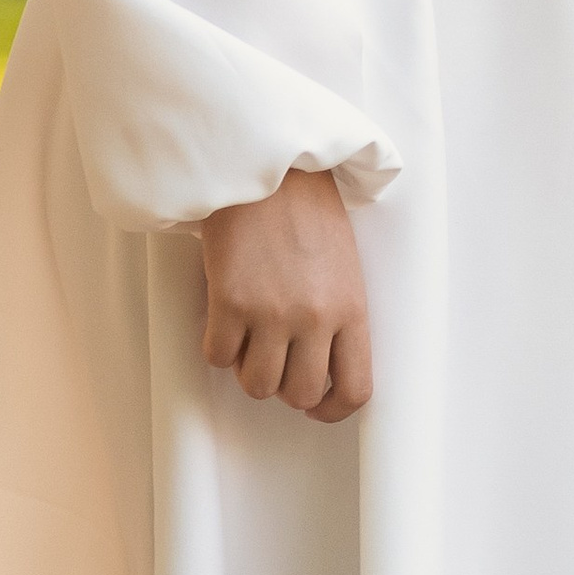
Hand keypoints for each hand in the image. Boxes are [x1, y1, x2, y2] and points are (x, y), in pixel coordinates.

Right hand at [199, 167, 371, 421]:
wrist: (267, 165)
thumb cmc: (308, 209)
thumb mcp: (344, 264)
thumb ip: (339, 315)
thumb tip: (321, 366)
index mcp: (352, 307)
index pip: (355, 390)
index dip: (333, 409)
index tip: (316, 404)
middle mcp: (316, 317)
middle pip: (298, 396)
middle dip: (284, 385)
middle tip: (276, 358)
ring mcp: (272, 313)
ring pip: (256, 385)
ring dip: (249, 367)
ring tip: (250, 333)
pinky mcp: (230, 302)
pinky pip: (218, 357)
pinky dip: (218, 346)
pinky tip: (225, 317)